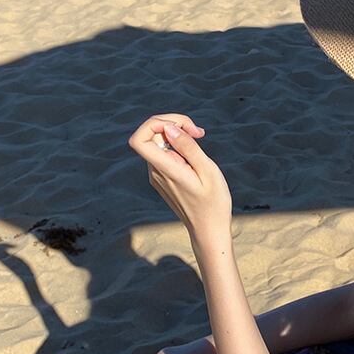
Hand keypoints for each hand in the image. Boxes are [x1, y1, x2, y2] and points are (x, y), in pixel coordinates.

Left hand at [128, 112, 232, 236]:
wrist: (209, 231)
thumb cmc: (213, 203)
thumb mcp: (208, 171)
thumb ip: (188, 148)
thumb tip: (169, 127)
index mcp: (165, 170)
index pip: (140, 139)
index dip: (156, 123)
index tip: (182, 127)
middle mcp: (155, 172)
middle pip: (151, 135)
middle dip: (173, 124)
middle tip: (198, 132)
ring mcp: (157, 176)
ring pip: (158, 143)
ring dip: (177, 135)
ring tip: (200, 140)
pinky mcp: (163, 179)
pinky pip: (164, 153)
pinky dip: (178, 146)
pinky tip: (195, 155)